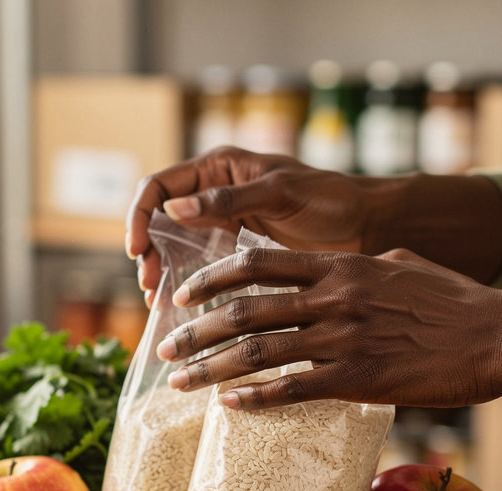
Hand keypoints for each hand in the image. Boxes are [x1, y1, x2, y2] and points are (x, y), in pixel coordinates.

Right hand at [126, 146, 369, 299]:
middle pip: (159, 221)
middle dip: (148, 251)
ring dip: (161, 272)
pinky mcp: (235, 254)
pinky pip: (198, 268)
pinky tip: (180, 309)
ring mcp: (222, 226)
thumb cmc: (329, 199)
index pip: (159, 187)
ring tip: (158, 303)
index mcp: (218, 169)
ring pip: (173, 247)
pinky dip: (185, 286)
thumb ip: (228, 201)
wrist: (365, 226)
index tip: (137, 250)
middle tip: (150, 284)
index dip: (140, 216)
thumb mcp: (279, 194)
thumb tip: (174, 208)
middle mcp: (214, 196)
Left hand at [156, 245, 501, 409]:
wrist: (498, 335)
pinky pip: (291, 390)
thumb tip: (341, 267)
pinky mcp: (356, 378)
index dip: (210, 279)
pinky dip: (254, 399)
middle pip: (243, 311)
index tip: (181, 295)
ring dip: (210, 369)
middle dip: (194, 331)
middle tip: (163, 348)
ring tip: (179, 383)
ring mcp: (342, 338)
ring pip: (257, 351)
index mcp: (339, 266)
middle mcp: (332, 297)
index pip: (257, 264)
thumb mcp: (403, 264)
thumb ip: (362, 265)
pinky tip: (229, 407)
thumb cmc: (455, 302)